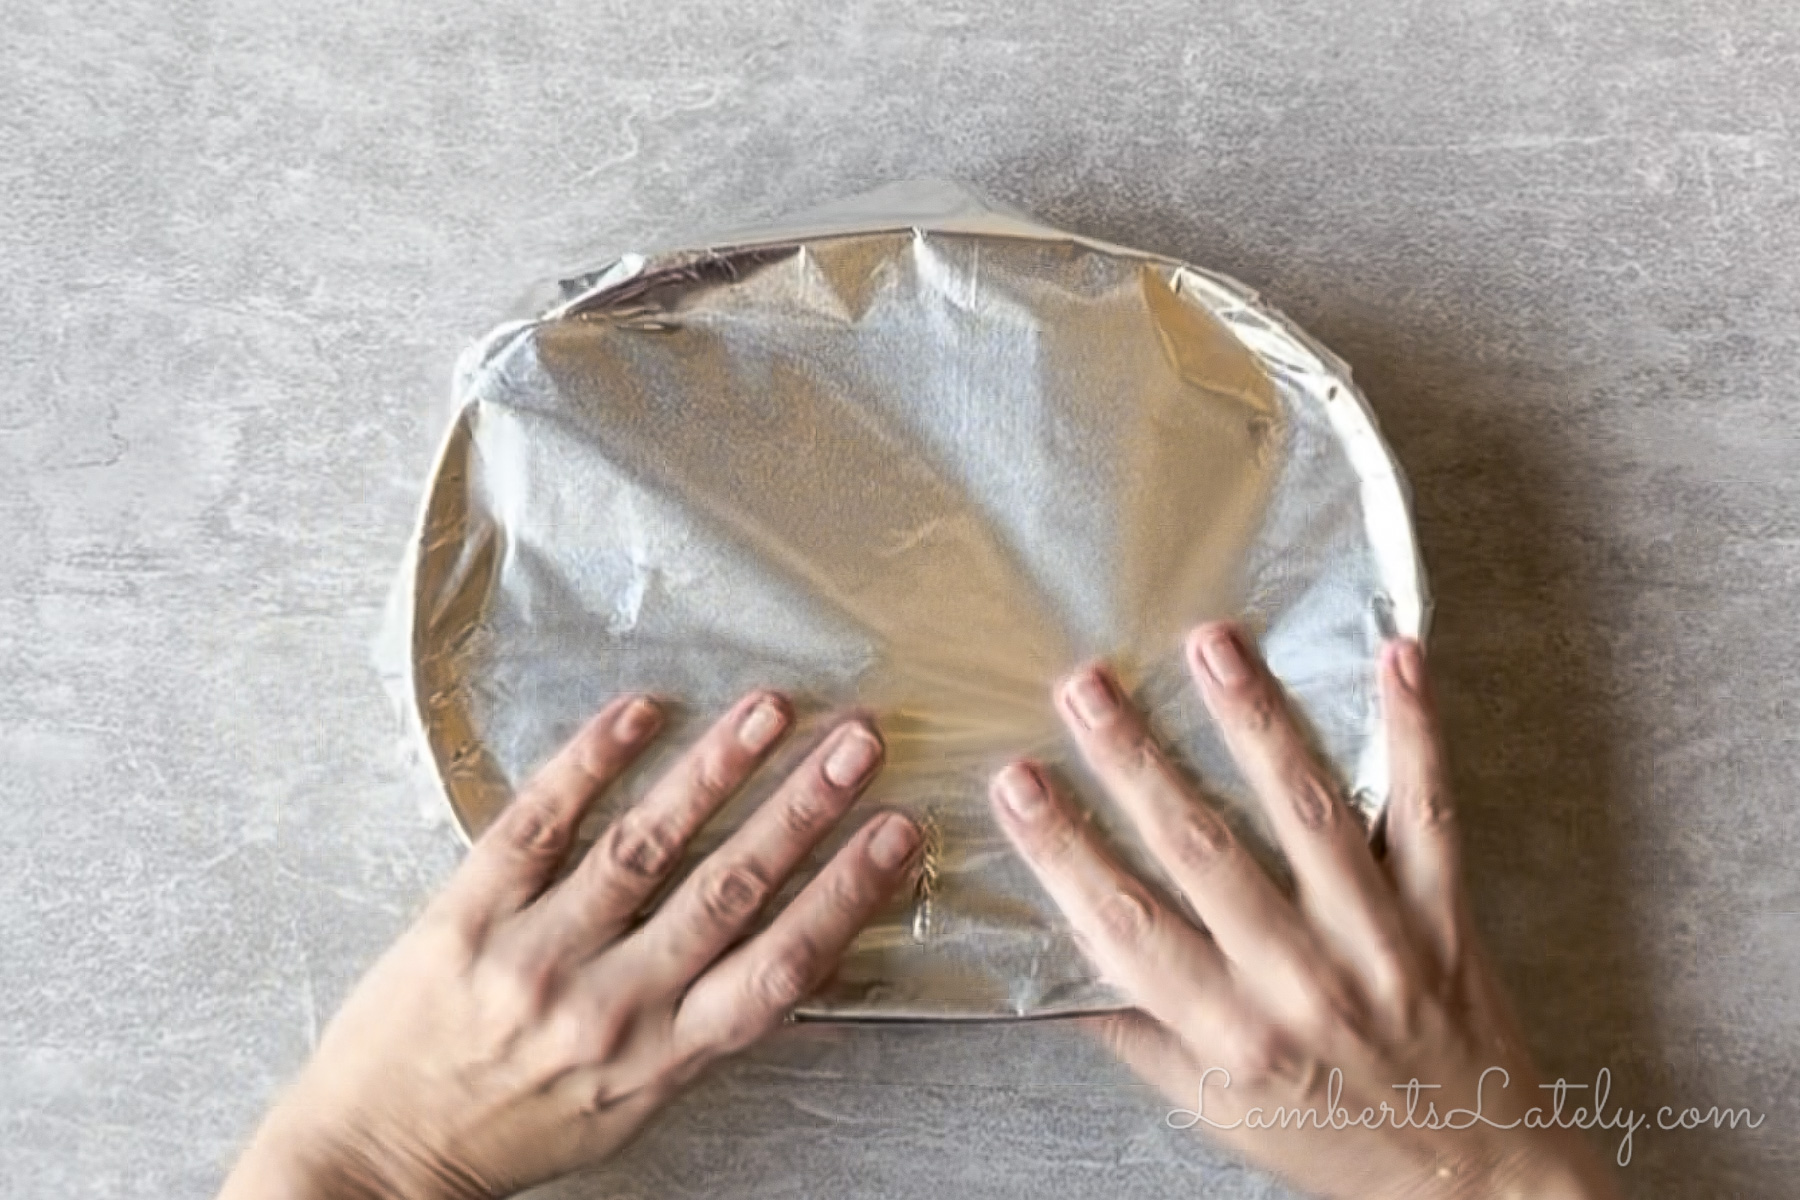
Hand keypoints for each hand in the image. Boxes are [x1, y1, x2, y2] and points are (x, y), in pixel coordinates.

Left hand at [221, 691, 919, 1199]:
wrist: (379, 1157)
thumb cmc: (514, 1126)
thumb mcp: (632, 1104)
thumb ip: (704, 1030)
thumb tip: (796, 951)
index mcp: (661, 1059)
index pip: (778, 970)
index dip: (845, 896)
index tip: (895, 834)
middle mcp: (607, 1007)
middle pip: (727, 892)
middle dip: (803, 809)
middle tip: (856, 742)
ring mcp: (533, 955)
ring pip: (643, 847)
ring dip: (715, 770)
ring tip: (769, 710)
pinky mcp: (465, 914)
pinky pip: (538, 823)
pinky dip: (593, 761)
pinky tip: (641, 711)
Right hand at [989, 624, 1621, 1198]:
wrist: (1476, 1182)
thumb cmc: (1335, 1143)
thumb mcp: (1214, 1111)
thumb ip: (1140, 1031)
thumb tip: (1054, 963)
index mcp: (1235, 1037)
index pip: (1125, 927)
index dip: (1064, 851)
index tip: (1016, 783)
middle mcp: (1303, 984)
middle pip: (1203, 852)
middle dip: (1135, 760)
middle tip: (1084, 686)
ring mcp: (1382, 941)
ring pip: (1308, 813)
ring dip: (1254, 720)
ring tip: (1210, 643)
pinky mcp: (1445, 913)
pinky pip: (1429, 812)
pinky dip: (1416, 732)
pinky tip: (1396, 657)